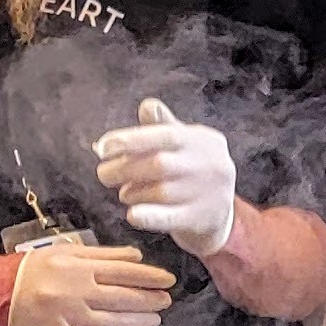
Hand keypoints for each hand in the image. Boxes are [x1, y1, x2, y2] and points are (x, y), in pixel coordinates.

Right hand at [2, 240, 173, 325]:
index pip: (123, 272)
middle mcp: (75, 292)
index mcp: (77, 267)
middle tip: (166, 300)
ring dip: (137, 321)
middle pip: (121, 298)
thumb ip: (103, 255)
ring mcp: (67, 318)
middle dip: (149, 300)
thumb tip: (137, 258)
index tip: (168, 280)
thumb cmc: (35, 267)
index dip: (150, 277)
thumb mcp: (67, 251)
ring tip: (154, 319)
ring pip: (111, 322)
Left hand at [93, 98, 238, 259]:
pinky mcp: (200, 220)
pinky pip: (170, 218)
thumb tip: (147, 106)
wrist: (221, 214)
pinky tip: (133, 215)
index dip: (131, 140)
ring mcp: (206, 194)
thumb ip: (163, 126)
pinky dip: (148, 216)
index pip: (165, 135)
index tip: (103, 147)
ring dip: (133, 192)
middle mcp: (208, 165)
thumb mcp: (185, 143)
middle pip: (160, 164)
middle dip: (124, 168)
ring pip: (161, 192)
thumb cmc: (194, 171)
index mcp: (201, 140)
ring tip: (125, 193)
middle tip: (104, 174)